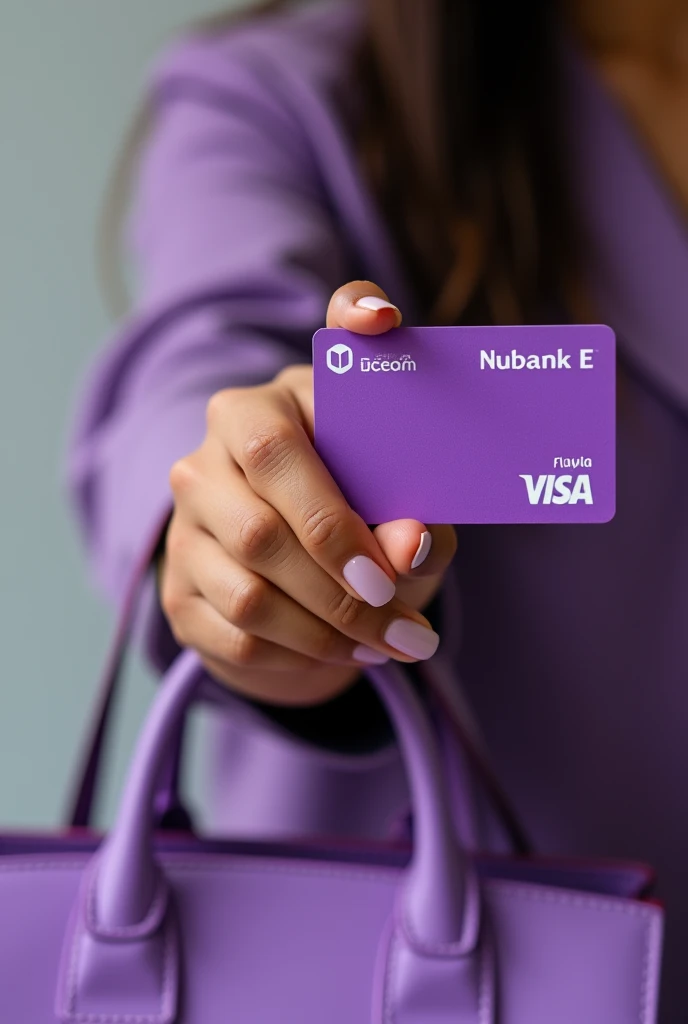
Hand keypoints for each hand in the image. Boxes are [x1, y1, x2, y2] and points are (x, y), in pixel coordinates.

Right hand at [161, 281, 456, 705]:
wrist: (294, 574)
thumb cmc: (358, 516)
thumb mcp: (402, 503)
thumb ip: (420, 511)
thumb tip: (410, 545)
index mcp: (266, 409)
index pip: (290, 417)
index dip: (341, 367)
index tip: (382, 330)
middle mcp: (210, 456)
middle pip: (267, 528)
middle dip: (347, 587)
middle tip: (409, 623)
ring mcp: (185, 524)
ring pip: (252, 594)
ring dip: (332, 633)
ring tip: (391, 644)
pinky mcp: (177, 589)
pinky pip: (237, 636)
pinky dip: (302, 655)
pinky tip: (343, 651)